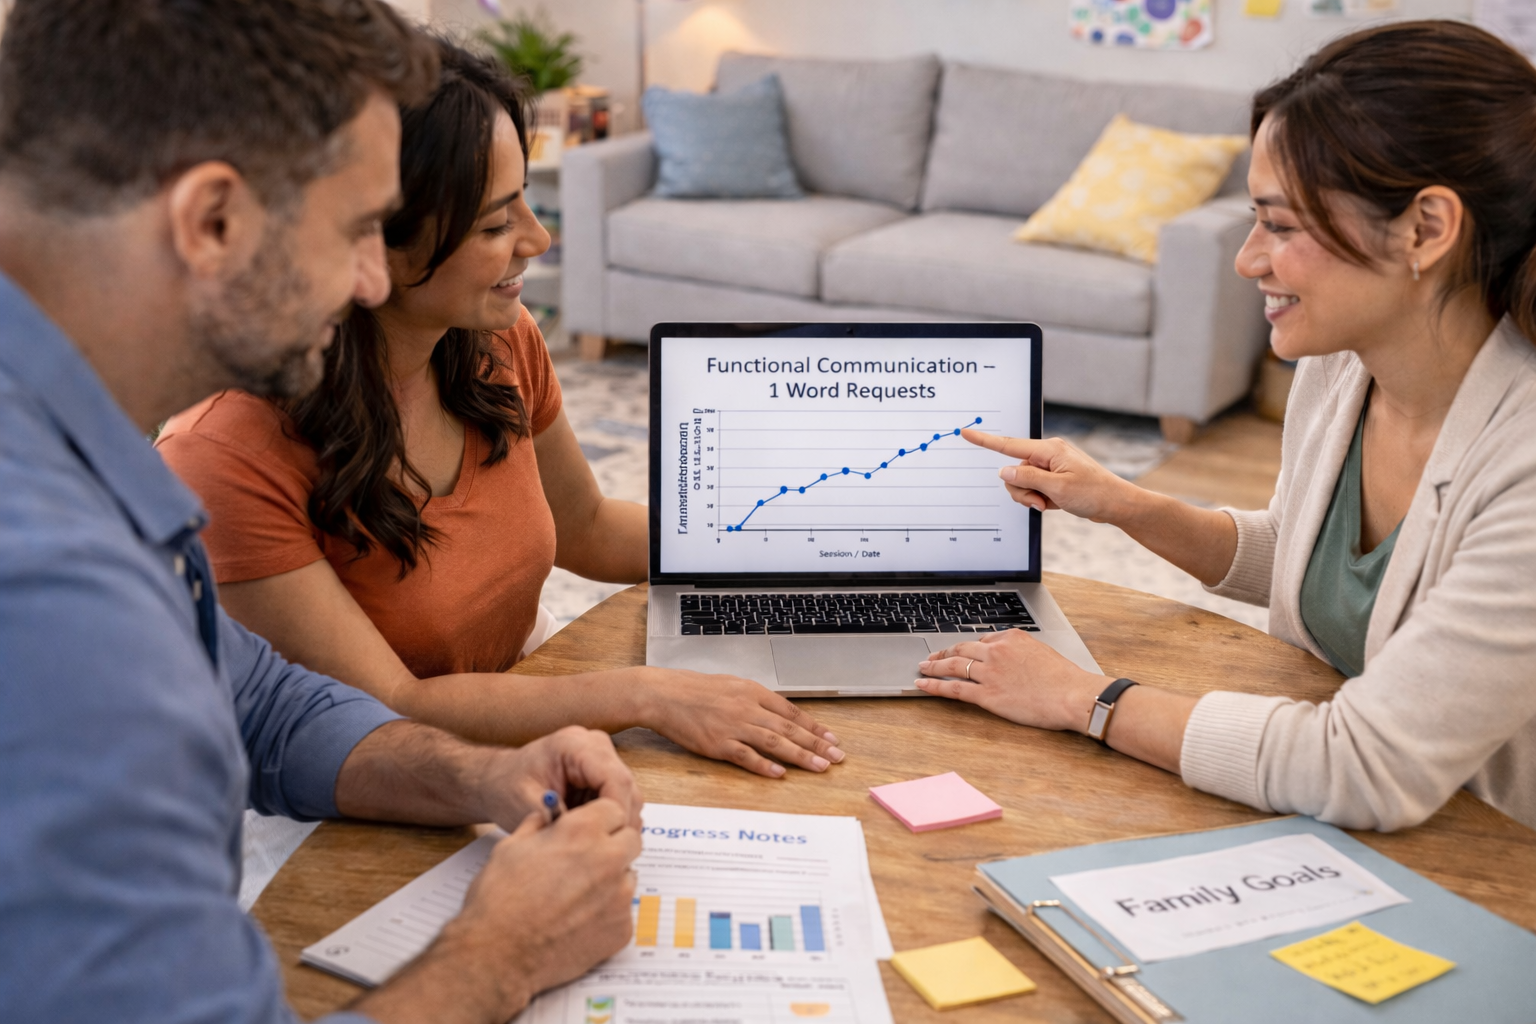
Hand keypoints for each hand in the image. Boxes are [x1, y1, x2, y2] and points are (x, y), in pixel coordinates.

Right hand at [360, 799, 641, 1023]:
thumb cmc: (498, 899)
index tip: (589, 829)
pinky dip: (606, 913)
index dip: (600, 819)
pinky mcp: (622, 929)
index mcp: (582, 831)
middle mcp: (608, 859)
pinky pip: (623, 911)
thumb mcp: (511, 846)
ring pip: (628, 876)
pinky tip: (577, 920)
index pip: (614, 809)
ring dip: (612, 878)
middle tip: (587, 859)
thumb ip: (538, 824)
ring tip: (577, 894)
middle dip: (613, 844)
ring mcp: (619, 897)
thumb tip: (548, 816)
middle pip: (631, 840)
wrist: (497, 955)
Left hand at [476, 725, 642, 831]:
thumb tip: (589, 840)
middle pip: (626, 785)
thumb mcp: (527, 808)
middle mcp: (593, 744)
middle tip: (606, 850)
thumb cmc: (506, 788)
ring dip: (616, 820)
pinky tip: (592, 833)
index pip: (614, 778)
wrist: (496, 779)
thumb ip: (559, 821)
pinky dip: (610, 818)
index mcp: (574, 744)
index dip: (617, 812)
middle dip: (620, 820)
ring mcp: (600, 756)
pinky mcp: (601, 770)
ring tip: (595, 843)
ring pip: (628, 793)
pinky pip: (619, 797)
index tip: (610, 840)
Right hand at [637, 668, 845, 778]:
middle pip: (789, 728)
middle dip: (816, 744)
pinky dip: (765, 765)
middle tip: (837, 756)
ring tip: (820, 766)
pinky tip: (781, 773)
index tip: (831, 738)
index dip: (813, 726)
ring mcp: (732, 726)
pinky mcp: (717, 744)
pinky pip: (746, 756)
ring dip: (800, 756)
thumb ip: (754, 699)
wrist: (661, 694)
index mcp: (752, 691)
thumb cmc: (692, 689)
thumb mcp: (729, 685)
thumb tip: (777, 713)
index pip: (791, 711)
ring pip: (774, 742)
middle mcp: (747, 708)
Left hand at [915, 628, 1103, 731]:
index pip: (983, 640)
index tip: (960, 651)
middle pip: (962, 648)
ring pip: (953, 665)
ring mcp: (990, 672)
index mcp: (1012, 637)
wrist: (1074, 695)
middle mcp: (997, 651)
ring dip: (933, 666)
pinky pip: (953, 687)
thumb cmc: (1066, 679)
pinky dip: (935, 685)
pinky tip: (922, 685)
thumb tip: (1010, 657)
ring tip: (922, 668)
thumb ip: (1021, 651)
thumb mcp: (1042, 652)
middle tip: (931, 657)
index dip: (969, 648)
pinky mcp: (987, 694)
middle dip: (944, 652)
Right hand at [961, 428, 1135, 522]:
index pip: (1009, 445)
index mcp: (1049, 450)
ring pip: (1022, 482)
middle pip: (1014, 471)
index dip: (985, 440)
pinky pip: (1034, 488)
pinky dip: (1039, 499)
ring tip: (1047, 504)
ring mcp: (1051, 467)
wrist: (1116, 504)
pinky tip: (1054, 504)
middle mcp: (1048, 454)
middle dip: (1021, 490)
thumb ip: (1027, 478)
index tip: (965, 433)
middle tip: (1040, 502)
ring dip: (1030, 497)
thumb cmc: (1093, 493)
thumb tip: (1004, 471)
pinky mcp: (1054, 478)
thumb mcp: (1056, 489)